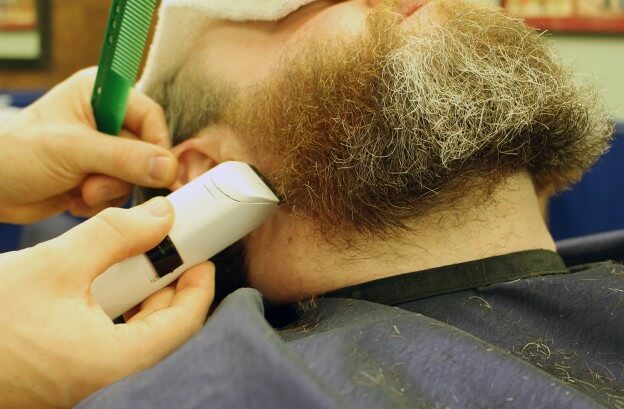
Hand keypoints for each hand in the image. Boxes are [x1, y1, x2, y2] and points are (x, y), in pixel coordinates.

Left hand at [0, 68, 176, 222]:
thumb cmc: (14, 155)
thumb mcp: (71, 150)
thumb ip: (123, 157)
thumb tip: (168, 167)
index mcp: (100, 93)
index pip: (150, 116)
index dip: (157, 145)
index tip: (158, 173)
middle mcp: (106, 118)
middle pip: (147, 150)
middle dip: (123, 175)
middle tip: (94, 185)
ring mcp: (104, 149)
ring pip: (137, 176)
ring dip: (110, 191)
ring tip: (80, 192)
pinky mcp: (99, 174)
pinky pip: (122, 191)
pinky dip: (102, 201)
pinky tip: (75, 198)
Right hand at [0, 197, 213, 408]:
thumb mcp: (55, 265)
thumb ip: (114, 235)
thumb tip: (162, 215)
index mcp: (114, 361)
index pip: (185, 323)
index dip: (199, 285)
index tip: (200, 255)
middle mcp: (107, 378)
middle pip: (163, 328)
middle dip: (169, 285)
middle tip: (167, 249)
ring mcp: (87, 378)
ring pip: (136, 334)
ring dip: (140, 295)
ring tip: (134, 259)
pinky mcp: (68, 372)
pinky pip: (109, 339)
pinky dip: (115, 309)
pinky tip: (101, 283)